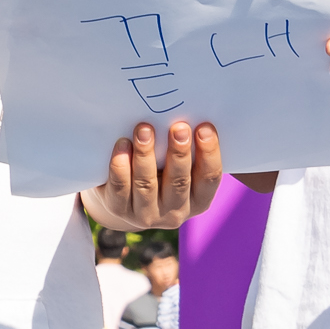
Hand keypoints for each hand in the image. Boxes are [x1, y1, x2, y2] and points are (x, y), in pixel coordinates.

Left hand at [81, 119, 223, 231]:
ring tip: (144, 129)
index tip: (204, 127)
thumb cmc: (160, 171)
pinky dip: (120, 166)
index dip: (209, 153)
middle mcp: (175, 213)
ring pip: (146, 184)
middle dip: (179, 153)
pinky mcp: (120, 209)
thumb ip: (186, 149)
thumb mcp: (177, 166)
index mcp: (199, 200)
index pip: (209, 178)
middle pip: (179, 182)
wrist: (124, 198)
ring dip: (146, 154)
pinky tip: (122, 144)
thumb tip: (188, 113)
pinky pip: (120, 187)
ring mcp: (146, 214)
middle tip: (178, 127)